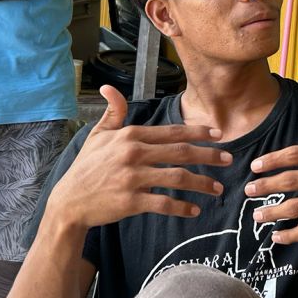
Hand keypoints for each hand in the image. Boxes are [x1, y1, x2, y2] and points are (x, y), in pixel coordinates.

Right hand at [49, 85, 229, 228]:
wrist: (69, 202)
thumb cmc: (86, 168)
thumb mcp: (97, 136)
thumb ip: (112, 112)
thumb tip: (108, 87)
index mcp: (130, 136)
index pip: (171, 132)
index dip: (198, 132)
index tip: (217, 135)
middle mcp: (133, 154)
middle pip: (181, 152)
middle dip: (209, 156)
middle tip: (228, 159)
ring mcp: (132, 178)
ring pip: (177, 178)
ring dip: (201, 183)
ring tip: (216, 189)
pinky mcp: (131, 201)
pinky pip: (164, 203)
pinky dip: (181, 207)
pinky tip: (194, 210)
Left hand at [245, 103, 297, 243]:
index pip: (297, 154)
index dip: (273, 159)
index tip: (255, 165)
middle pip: (291, 180)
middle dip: (266, 186)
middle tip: (248, 190)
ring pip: (297, 207)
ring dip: (273, 212)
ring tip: (257, 215)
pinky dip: (292, 235)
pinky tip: (277, 236)